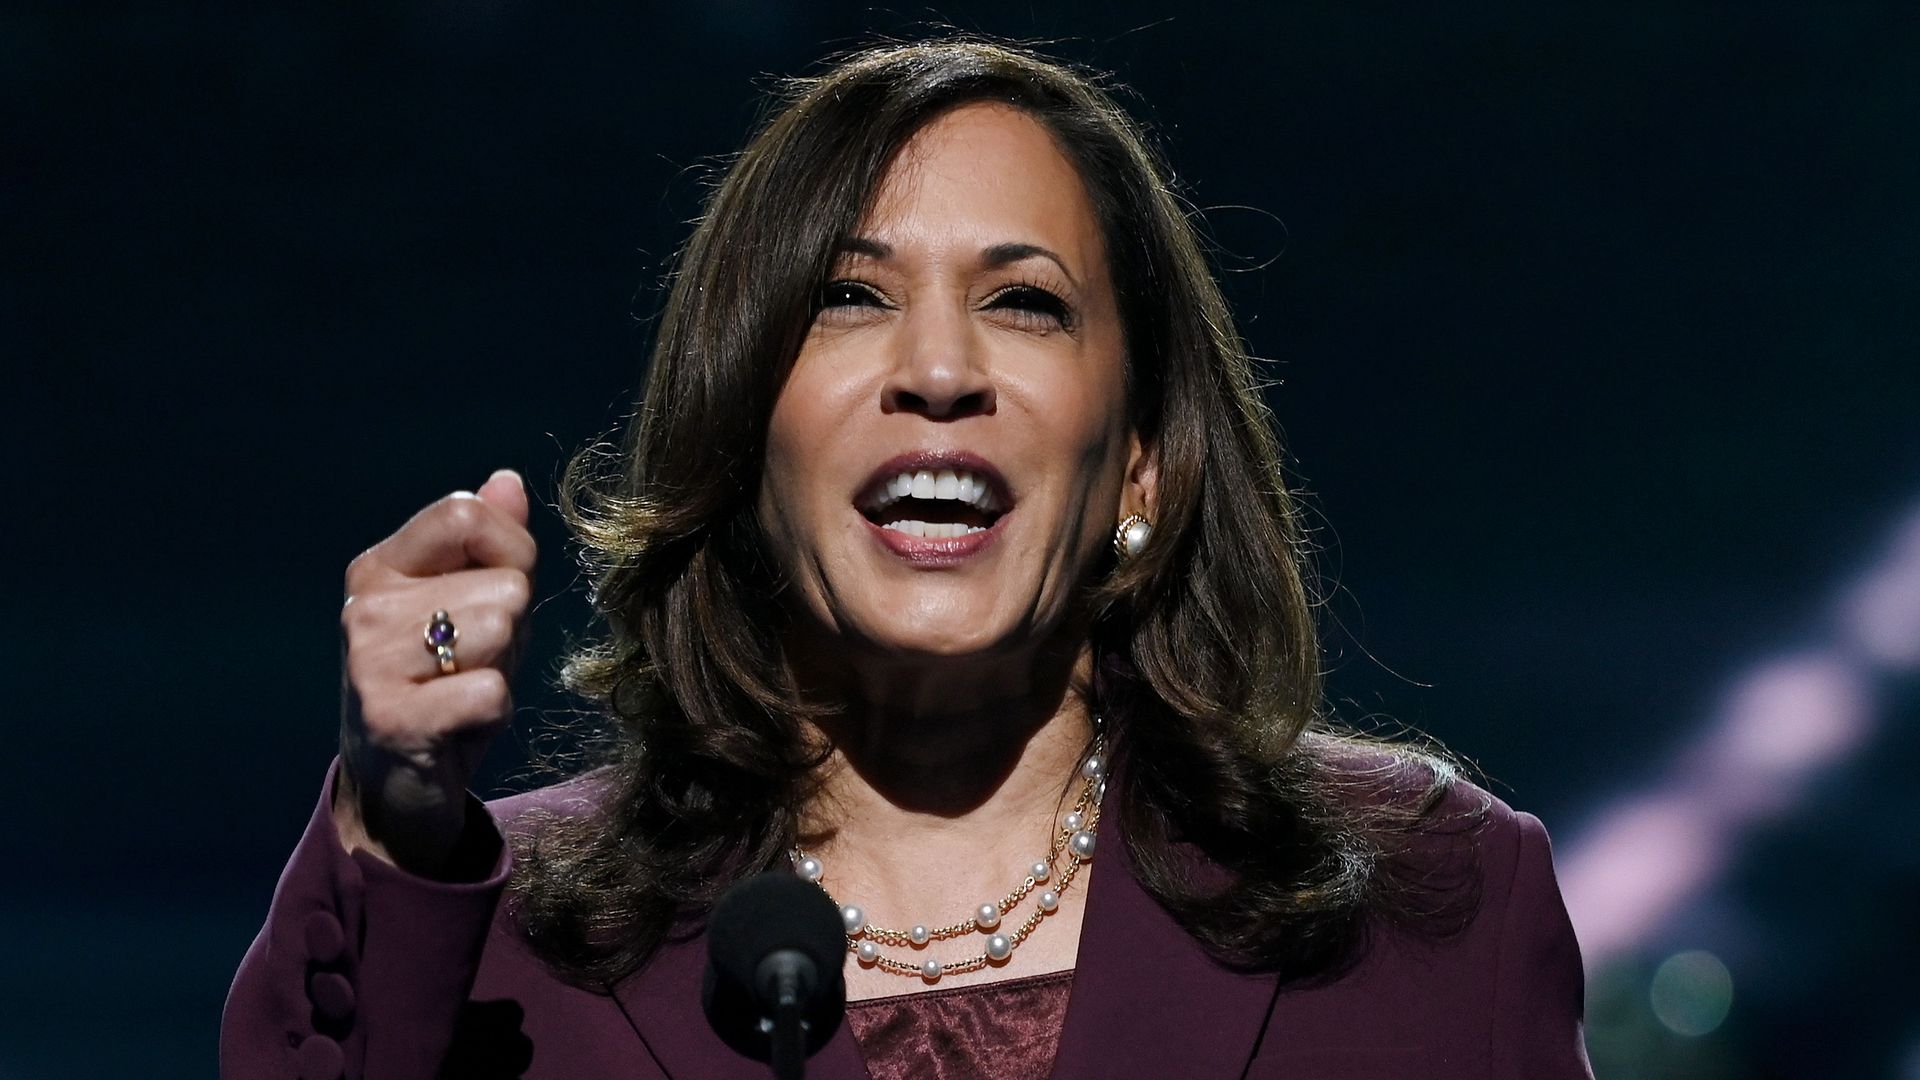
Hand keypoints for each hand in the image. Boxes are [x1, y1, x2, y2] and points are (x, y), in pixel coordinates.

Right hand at [334, 469, 536, 877]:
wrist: (395, 788)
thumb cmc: (442, 684)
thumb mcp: (470, 606)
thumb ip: (491, 544)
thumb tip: (507, 481)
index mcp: (380, 567)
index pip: (467, 514)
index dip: (512, 552)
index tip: (498, 596)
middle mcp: (366, 608)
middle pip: (504, 584)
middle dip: (511, 632)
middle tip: (469, 668)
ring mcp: (372, 663)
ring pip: (501, 630)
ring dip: (501, 671)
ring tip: (461, 693)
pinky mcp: (393, 720)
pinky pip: (491, 692)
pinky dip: (493, 715)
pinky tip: (457, 728)